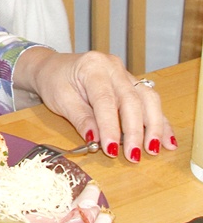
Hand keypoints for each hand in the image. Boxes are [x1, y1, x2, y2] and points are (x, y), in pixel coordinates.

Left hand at [13, 47, 175, 162]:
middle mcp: (113, 67)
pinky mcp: (132, 83)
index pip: (105, 100)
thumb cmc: (55, 81)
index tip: (112, 150)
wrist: (54, 67)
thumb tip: (96, 140)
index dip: (110, 126)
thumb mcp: (60, 99)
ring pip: (147, 99)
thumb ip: (80, 118)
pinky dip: (160, 121)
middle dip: (135, 131)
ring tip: (153, 149)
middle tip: (134, 155)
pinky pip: (150, 101)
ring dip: (154, 126)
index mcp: (92, 67)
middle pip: (131, 99)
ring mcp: (125, 73)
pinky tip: (167, 140)